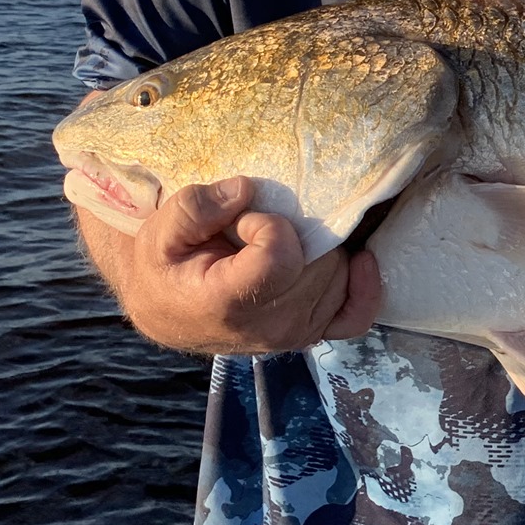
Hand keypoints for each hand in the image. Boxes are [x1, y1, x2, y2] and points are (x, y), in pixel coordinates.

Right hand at [76, 176, 382, 354]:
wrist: (169, 311)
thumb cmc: (166, 267)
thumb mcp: (159, 232)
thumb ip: (196, 207)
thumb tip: (245, 190)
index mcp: (230, 303)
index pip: (282, 255)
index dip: (269, 225)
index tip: (243, 223)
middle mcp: (270, 327)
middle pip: (316, 264)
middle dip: (295, 235)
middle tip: (257, 235)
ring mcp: (295, 334)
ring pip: (338, 278)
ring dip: (319, 253)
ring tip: (279, 249)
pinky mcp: (313, 333)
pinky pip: (357, 314)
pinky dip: (364, 287)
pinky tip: (359, 260)